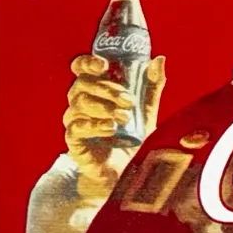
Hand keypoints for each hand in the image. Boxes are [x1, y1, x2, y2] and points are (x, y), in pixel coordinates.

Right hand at [62, 53, 165, 208]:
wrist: (127, 172)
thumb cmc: (133, 137)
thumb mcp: (147, 109)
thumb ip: (152, 85)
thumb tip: (158, 59)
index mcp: (96, 89)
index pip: (81, 68)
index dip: (88, 62)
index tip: (104, 65)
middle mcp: (81, 102)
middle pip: (82, 84)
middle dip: (107, 89)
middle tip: (129, 100)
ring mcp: (75, 121)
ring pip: (78, 103)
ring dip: (104, 107)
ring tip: (124, 117)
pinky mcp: (74, 141)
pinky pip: (76, 127)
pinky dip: (94, 125)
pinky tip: (110, 128)